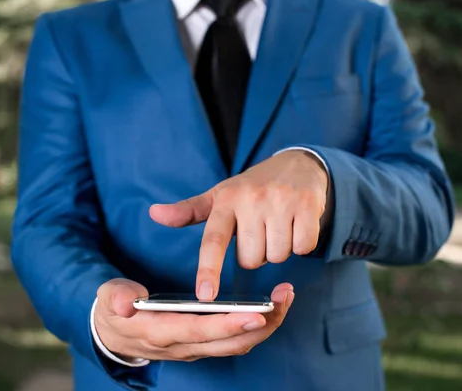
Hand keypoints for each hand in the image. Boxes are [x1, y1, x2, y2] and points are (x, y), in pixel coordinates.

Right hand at [94, 279, 294, 361]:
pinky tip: (271, 307)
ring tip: (285, 299)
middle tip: (284, 298)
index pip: (197, 331)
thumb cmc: (114, 312)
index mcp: (159, 333)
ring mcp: (194, 347)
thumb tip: (127, 302)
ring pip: (236, 344)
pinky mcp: (202, 343)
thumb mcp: (107, 299)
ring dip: (265, 325)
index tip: (254, 315)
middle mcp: (182, 346)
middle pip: (227, 342)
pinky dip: (257, 327)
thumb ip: (116, 297)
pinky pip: (234, 341)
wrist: (115, 334)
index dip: (226, 326)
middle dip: (261, 324)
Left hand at [150, 150, 327, 299]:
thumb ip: (188, 211)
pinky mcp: (307, 205)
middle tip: (259, 229)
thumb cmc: (251, 187)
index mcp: (225, 200)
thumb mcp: (218, 195)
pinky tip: (297, 224)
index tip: (206, 296)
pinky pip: (302, 247)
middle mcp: (252, 199)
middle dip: (256, 253)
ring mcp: (281, 201)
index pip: (214, 240)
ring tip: (277, 225)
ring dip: (278, 249)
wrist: (296, 164)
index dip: (209, 270)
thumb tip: (154, 214)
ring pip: (276, 256)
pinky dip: (301, 242)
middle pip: (250, 260)